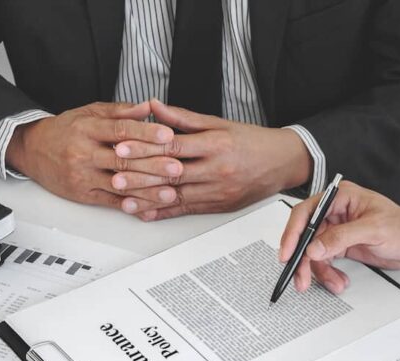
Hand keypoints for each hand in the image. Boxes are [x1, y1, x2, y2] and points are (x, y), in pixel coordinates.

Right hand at [6, 101, 184, 212]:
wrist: (31, 150)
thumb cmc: (65, 130)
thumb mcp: (89, 112)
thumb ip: (120, 112)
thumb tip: (148, 107)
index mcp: (88, 128)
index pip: (120, 130)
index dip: (145, 133)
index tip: (167, 135)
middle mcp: (84, 152)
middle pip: (123, 159)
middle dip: (153, 165)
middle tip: (177, 167)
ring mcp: (82, 175)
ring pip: (119, 184)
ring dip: (147, 190)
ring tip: (170, 193)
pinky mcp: (82, 194)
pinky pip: (109, 201)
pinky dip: (129, 205)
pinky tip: (146, 208)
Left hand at [111, 99, 312, 219]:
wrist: (284, 163)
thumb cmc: (253, 142)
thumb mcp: (219, 123)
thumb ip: (183, 118)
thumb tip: (153, 106)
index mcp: (216, 145)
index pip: (174, 148)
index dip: (146, 148)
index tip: (123, 147)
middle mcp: (217, 171)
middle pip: (172, 175)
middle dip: (141, 177)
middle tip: (115, 177)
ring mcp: (219, 191)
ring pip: (178, 197)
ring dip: (149, 200)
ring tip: (125, 201)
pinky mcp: (220, 206)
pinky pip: (188, 210)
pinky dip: (166, 213)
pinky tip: (148, 214)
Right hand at [278, 181, 399, 294]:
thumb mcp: (374, 229)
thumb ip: (342, 237)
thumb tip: (316, 247)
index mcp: (340, 197)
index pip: (306, 212)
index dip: (293, 233)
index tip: (288, 253)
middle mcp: (335, 212)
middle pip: (306, 235)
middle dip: (303, 259)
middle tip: (301, 278)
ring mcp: (337, 230)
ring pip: (314, 252)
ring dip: (319, 271)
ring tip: (334, 283)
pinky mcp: (341, 246)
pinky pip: (325, 261)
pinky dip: (329, 274)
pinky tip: (339, 280)